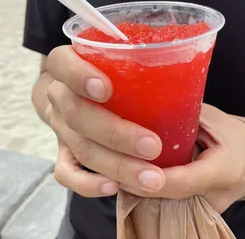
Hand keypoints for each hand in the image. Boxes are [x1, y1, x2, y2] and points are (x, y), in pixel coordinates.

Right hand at [46, 45, 165, 196]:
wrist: (76, 94)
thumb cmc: (108, 74)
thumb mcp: (117, 59)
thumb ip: (137, 58)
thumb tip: (185, 57)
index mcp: (69, 67)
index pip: (60, 63)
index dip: (77, 75)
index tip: (105, 89)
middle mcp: (61, 97)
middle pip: (76, 115)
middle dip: (115, 133)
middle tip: (152, 146)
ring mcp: (60, 127)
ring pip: (80, 148)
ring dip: (116, 165)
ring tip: (151, 178)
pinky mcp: (64, 152)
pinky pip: (66, 173)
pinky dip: (87, 184)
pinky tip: (113, 187)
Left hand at [120, 104, 244, 212]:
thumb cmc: (237, 136)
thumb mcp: (212, 120)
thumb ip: (182, 118)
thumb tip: (148, 109)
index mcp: (221, 171)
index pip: (182, 181)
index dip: (151, 178)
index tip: (125, 168)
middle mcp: (213, 197)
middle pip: (167, 197)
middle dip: (137, 184)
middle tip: (110, 166)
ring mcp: (205, 208)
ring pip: (166, 204)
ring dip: (141, 189)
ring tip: (116, 169)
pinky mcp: (198, 209)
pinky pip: (170, 203)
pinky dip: (151, 192)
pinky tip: (133, 176)